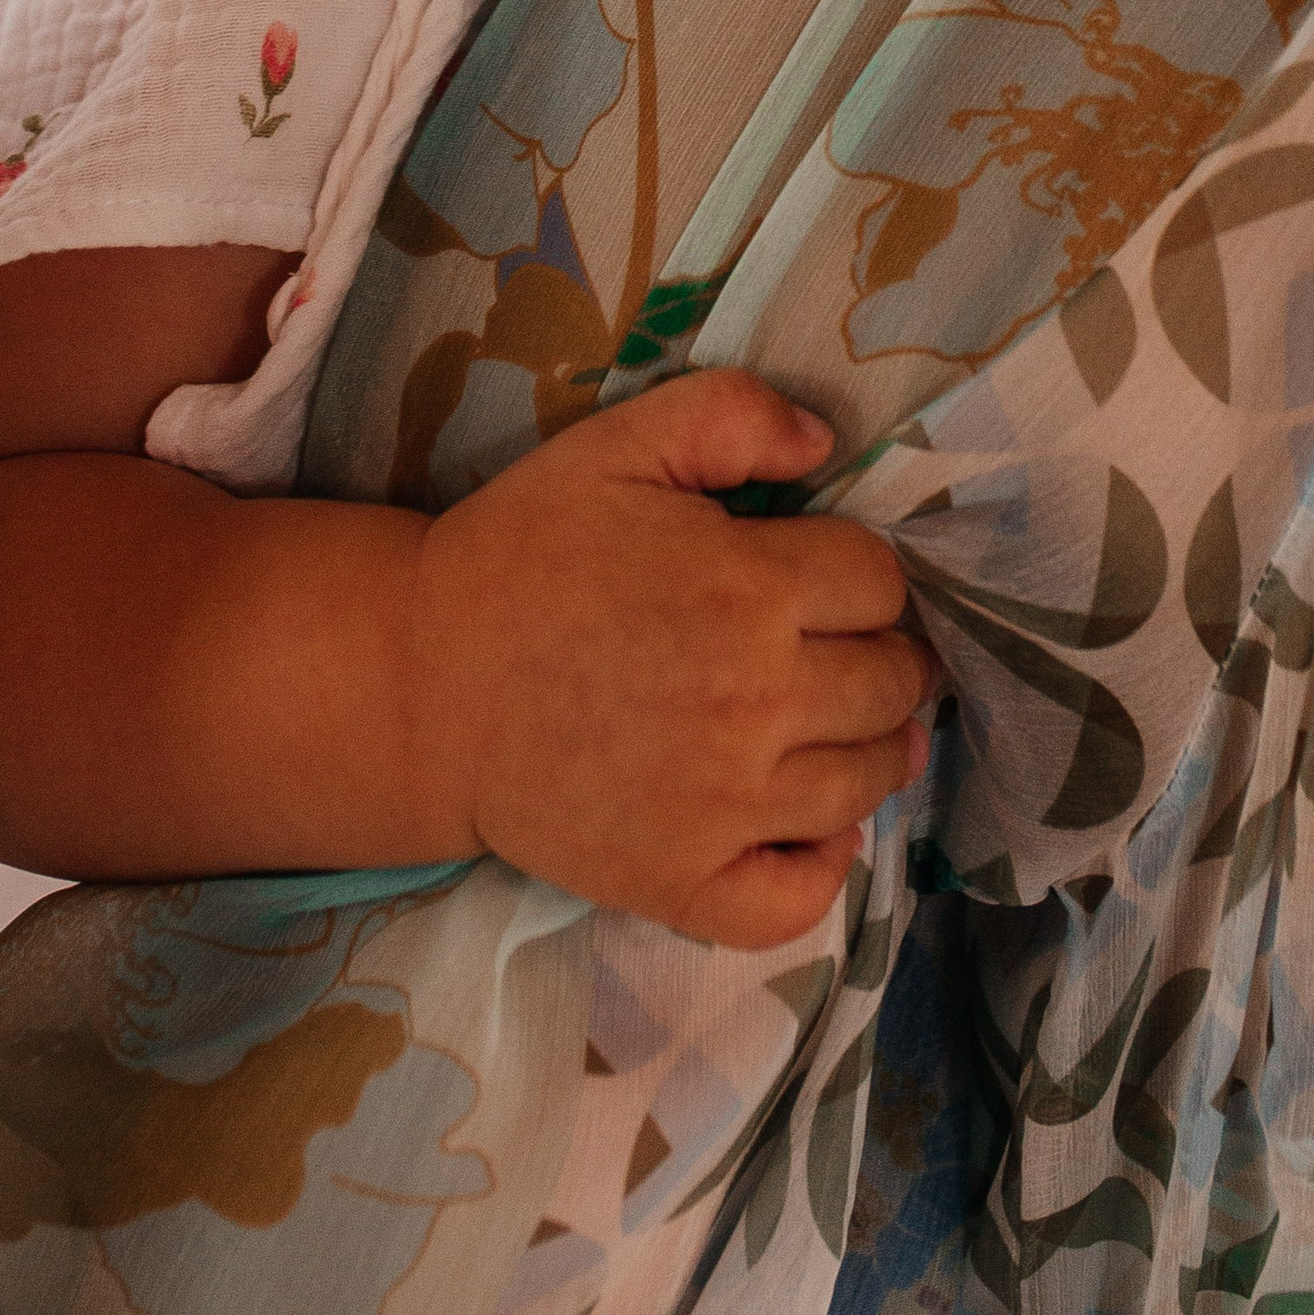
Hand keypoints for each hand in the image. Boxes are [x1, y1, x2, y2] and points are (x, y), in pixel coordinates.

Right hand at [405, 369, 930, 947]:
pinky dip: (824, 867)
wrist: (422, 682)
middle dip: (883, 657)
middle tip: (843, 650)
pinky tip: (808, 825)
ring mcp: (724, 805)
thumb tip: (826, 441)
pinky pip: (801, 900)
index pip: (881, 583)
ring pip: (865, 783)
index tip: (825, 579)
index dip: (861, 573)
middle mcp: (755, 701)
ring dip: (870, 750)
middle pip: (891, 684)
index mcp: (750, 587)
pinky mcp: (683, 881)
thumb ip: (731, 414)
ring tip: (838, 727)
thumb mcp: (618, 446)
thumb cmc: (522, 554)